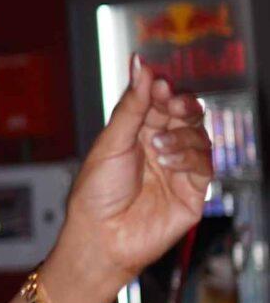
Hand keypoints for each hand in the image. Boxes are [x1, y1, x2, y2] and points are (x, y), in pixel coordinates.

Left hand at [46, 55, 212, 302]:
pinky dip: (189, 158)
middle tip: (171, 103)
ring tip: (157, 146)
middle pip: (187, 115)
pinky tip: (167, 161)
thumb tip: (140, 64)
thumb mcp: (111, 142)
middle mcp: (161, 148)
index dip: (163, 90)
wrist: (100, 238)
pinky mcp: (192, 193)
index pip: (162, 102)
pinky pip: (204, 165)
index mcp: (138, 134)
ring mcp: (178, 170)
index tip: (159, 83)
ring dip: (181, 135)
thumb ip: (132, 105)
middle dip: (182, 104)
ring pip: (199, 136)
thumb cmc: (96, 194)